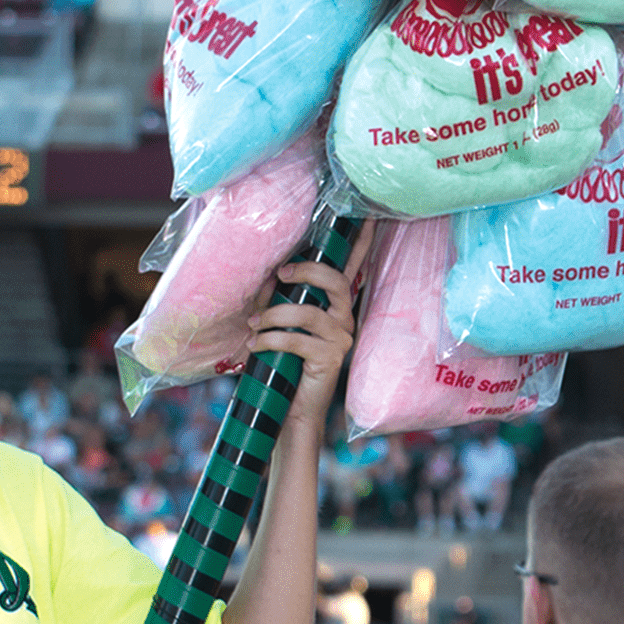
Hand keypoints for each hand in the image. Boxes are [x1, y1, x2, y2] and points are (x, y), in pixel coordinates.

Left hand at [246, 222, 372, 428]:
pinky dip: (271, 339)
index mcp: (335, 305)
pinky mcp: (330, 358)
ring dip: (274, 315)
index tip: (370, 215)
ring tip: (254, 326)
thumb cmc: (283, 362)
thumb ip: (276, 299)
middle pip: (336, 280)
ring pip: (309, 312)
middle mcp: (344, 318)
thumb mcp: (277, 323)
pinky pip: (298, 340)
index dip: (363, 242)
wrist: (290, 409)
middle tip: (280, 274)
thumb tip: (267, 278)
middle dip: (306, 270)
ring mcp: (340, 338)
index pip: (354, 268)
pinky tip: (255, 345)